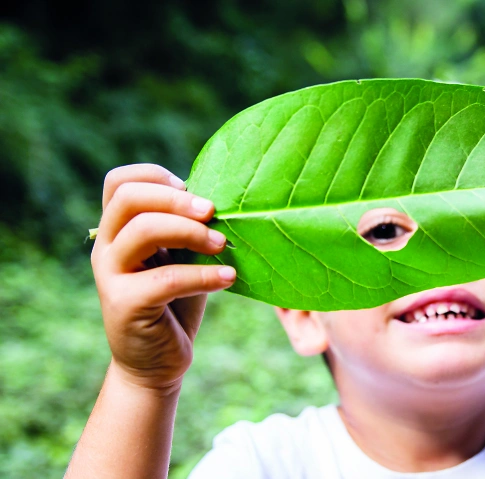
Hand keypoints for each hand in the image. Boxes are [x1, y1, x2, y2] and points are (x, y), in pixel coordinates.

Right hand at [90, 164, 235, 390]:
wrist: (157, 363)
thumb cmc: (175, 304)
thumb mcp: (180, 259)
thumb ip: (186, 230)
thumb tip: (222, 201)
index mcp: (118, 231)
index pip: (119, 182)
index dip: (155, 175)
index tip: (191, 188)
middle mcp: (107, 248)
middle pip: (129, 198)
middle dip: (177, 199)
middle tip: (213, 212)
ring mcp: (110, 276)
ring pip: (143, 230)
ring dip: (191, 232)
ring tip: (222, 245)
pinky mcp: (124, 304)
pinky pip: (166, 278)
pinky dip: (203, 275)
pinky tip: (228, 278)